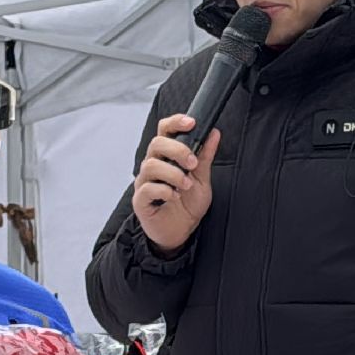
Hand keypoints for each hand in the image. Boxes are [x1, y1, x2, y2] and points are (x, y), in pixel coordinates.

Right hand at [131, 114, 220, 254]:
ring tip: (186, 185)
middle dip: (177, 150)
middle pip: (156, 144)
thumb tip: (214, 133)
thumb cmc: (188, 204)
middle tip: (193, 163)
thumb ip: (205, 156)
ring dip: (173, 173)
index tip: (191, 123)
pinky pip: (146, 189)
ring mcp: (144, 183)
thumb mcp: (202, 178)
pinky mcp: (140, 201)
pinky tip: (173, 196)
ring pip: (150, 166)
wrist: (180, 231)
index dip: (175, 122)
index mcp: (166, 157)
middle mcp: (153, 166)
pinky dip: (163, 191)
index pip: (164, 130)